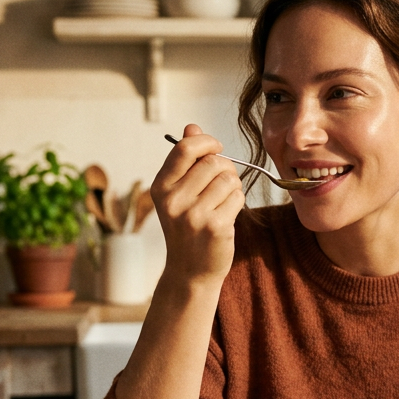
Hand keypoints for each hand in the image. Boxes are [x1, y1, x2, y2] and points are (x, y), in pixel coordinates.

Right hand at [151, 123, 245, 286]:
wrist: (190, 271)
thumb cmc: (187, 227)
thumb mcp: (178, 193)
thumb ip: (185, 160)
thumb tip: (192, 127)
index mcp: (160, 187)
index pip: (184, 148)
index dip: (206, 141)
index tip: (217, 147)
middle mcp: (173, 201)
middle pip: (212, 162)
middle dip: (225, 167)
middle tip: (224, 181)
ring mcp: (194, 215)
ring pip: (228, 179)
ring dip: (233, 186)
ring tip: (223, 201)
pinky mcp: (215, 227)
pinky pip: (238, 197)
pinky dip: (238, 202)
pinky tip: (227, 215)